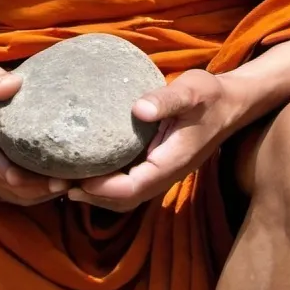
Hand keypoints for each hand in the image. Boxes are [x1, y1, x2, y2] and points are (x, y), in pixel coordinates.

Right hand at [0, 63, 68, 205]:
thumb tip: (13, 84)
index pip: (4, 173)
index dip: (31, 181)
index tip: (59, 179)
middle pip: (19, 191)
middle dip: (47, 190)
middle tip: (78, 181)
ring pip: (25, 197)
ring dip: (50, 194)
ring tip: (78, 184)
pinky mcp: (3, 186)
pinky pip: (26, 196)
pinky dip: (46, 193)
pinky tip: (68, 183)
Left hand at [67, 69, 239, 212]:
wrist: (231, 104)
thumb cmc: (210, 96)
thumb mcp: (193, 90)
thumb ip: (167, 99)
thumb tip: (139, 109)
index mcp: (171, 162)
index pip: (133, 188)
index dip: (103, 189)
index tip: (77, 179)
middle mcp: (165, 175)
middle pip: (124, 200)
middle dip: (92, 196)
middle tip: (58, 184)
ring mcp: (161, 174)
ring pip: (125, 196)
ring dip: (96, 194)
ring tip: (65, 182)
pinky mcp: (156, 167)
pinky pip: (128, 184)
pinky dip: (106, 185)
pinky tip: (86, 171)